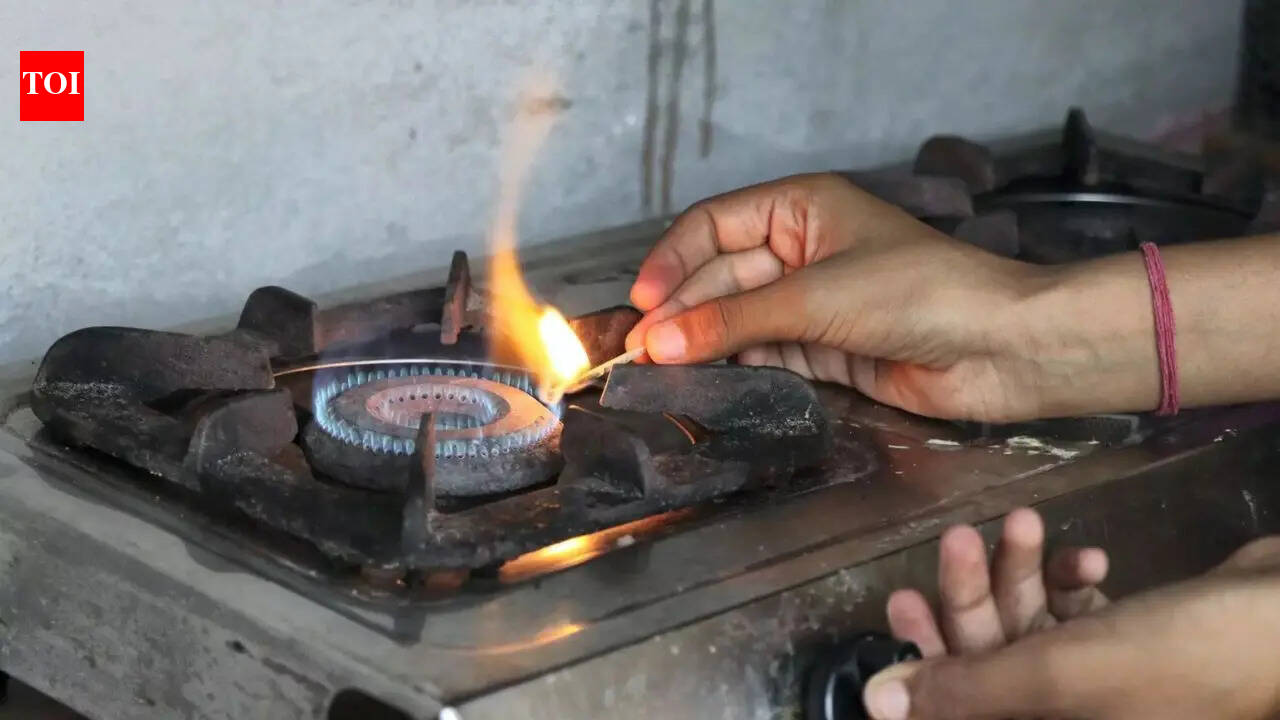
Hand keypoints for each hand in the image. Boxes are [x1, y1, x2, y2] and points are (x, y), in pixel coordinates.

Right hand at [625, 173, 1053, 421]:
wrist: (998, 349)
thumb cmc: (917, 294)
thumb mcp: (816, 297)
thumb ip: (733, 320)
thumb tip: (657, 340)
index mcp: (801, 208)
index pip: (714, 226)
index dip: (672, 261)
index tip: (640, 305)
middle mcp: (800, 250)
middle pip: (720, 277)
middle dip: (681, 311)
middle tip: (641, 353)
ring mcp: (811, 302)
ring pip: (736, 318)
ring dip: (701, 343)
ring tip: (657, 373)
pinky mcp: (823, 349)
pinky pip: (762, 353)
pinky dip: (733, 367)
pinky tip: (700, 383)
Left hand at [864, 534, 1279, 719]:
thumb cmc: (1182, 657)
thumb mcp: (1062, 675)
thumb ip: (966, 689)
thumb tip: (875, 704)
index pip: (960, 707)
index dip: (928, 658)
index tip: (905, 601)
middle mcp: (1070, 717)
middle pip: (990, 657)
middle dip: (973, 595)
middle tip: (960, 536)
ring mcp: (1101, 683)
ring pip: (1029, 625)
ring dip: (1023, 573)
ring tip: (1029, 521)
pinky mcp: (1130, 645)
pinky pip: (1077, 615)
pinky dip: (1074, 583)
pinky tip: (1095, 557)